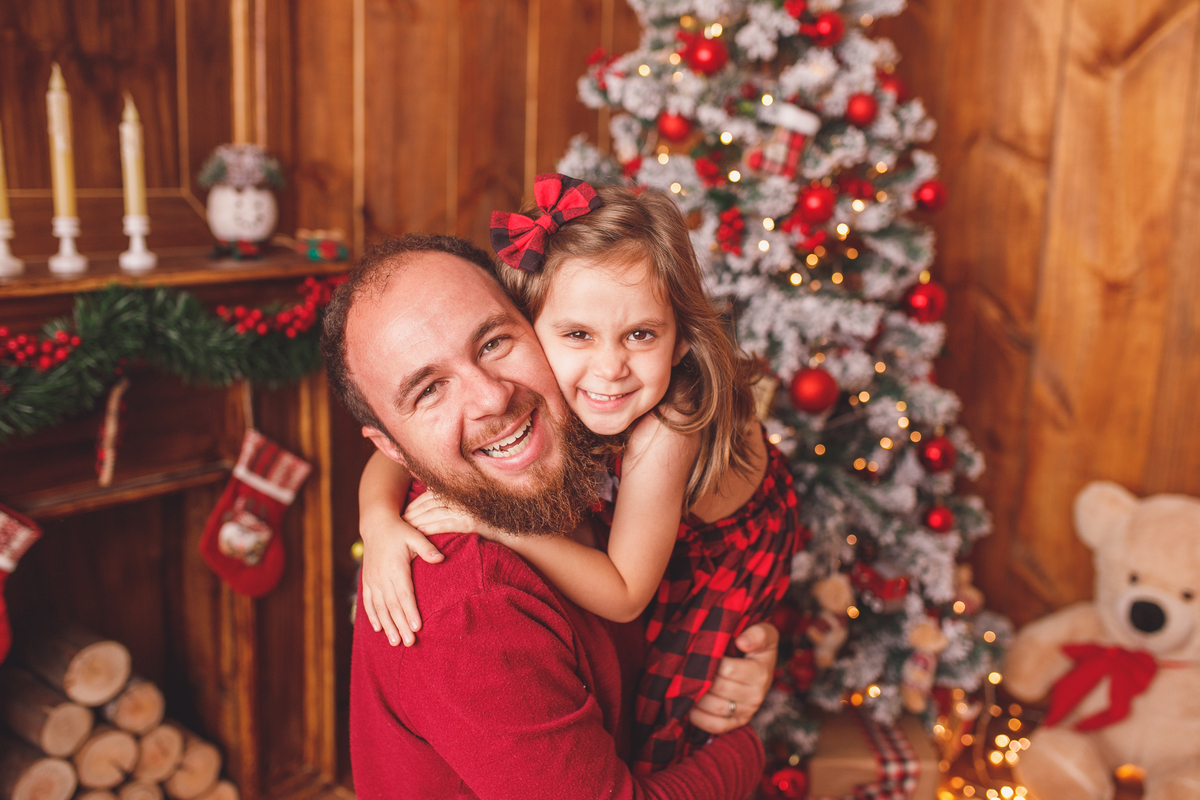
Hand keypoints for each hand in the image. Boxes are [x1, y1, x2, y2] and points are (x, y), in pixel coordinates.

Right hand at [360, 514, 442, 646]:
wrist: (376, 525)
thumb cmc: (400, 531)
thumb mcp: (415, 535)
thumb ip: (426, 548)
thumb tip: (441, 558)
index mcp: (395, 568)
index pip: (404, 595)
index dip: (410, 612)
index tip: (417, 627)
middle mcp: (382, 577)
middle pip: (392, 606)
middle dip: (401, 625)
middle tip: (409, 643)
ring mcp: (372, 580)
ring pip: (380, 608)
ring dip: (387, 626)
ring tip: (395, 642)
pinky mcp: (367, 581)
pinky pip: (368, 602)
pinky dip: (373, 616)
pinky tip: (378, 629)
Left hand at [404, 492, 503, 539]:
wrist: (514, 533)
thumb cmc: (490, 522)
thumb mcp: (470, 508)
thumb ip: (453, 502)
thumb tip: (431, 495)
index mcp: (460, 491)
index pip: (430, 496)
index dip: (414, 505)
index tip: (403, 514)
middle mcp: (463, 497)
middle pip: (430, 504)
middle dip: (412, 514)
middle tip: (398, 523)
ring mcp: (468, 508)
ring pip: (435, 513)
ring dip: (418, 521)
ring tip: (405, 530)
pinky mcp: (473, 522)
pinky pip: (447, 524)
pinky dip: (432, 528)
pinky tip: (421, 533)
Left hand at [689, 622, 778, 733]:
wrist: (763, 666)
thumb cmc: (757, 647)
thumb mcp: (765, 633)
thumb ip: (758, 634)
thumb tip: (742, 642)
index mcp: (760, 672)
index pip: (727, 669)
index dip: (709, 660)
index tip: (700, 652)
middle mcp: (756, 695)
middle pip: (718, 688)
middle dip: (700, 678)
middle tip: (685, 669)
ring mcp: (748, 711)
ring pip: (716, 708)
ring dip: (697, 698)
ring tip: (685, 685)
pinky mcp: (739, 722)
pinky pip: (717, 726)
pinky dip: (700, 719)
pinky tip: (689, 706)